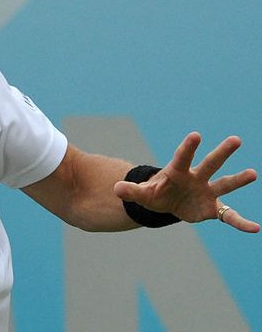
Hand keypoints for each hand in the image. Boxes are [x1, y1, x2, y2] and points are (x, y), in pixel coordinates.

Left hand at [114, 132, 259, 232]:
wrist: (167, 203)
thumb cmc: (155, 192)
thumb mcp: (141, 194)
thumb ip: (131, 191)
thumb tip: (116, 188)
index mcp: (177, 172)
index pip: (182, 158)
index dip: (188, 147)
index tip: (195, 135)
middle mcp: (196, 177)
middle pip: (209, 163)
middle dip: (222, 152)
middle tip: (235, 139)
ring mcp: (207, 191)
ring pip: (224, 183)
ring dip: (238, 180)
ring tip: (252, 173)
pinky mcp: (213, 208)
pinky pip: (229, 215)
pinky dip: (241, 222)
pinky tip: (255, 228)